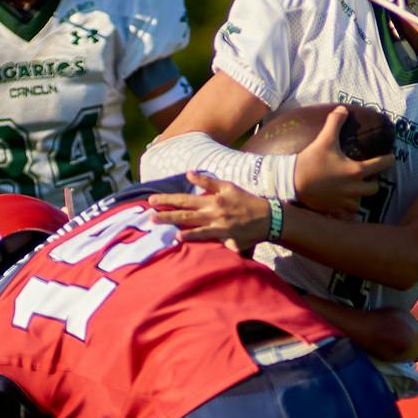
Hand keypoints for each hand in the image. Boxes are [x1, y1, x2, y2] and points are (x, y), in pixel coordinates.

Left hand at [149, 172, 269, 251]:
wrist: (267, 217)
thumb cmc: (245, 201)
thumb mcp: (227, 186)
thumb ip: (207, 182)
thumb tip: (189, 174)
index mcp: (212, 200)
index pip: (184, 200)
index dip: (167, 200)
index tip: (152, 201)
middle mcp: (213, 214)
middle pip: (185, 215)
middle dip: (166, 215)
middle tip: (150, 218)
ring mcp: (220, 228)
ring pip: (196, 229)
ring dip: (180, 229)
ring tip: (165, 230)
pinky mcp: (228, 240)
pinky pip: (212, 242)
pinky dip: (198, 241)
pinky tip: (184, 241)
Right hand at [292, 106, 393, 214]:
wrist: (291, 181)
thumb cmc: (311, 160)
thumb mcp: (324, 139)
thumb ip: (335, 123)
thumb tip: (342, 108)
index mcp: (355, 171)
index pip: (381, 165)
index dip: (388, 160)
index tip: (389, 157)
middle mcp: (353, 189)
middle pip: (374, 189)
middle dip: (372, 182)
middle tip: (367, 176)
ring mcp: (343, 202)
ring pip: (360, 204)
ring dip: (359, 197)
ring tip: (353, 190)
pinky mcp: (333, 211)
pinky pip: (345, 215)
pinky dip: (345, 211)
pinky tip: (341, 205)